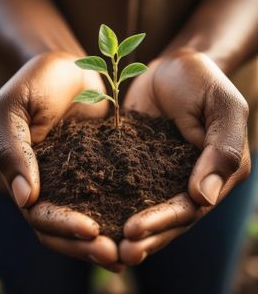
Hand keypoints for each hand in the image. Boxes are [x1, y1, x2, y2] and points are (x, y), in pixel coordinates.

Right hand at [0, 51, 123, 271]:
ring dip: (108, 238)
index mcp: (26, 175)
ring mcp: (79, 177)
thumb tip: (25, 198)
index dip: (62, 226)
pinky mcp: (104, 167)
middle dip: (87, 245)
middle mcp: (52, 183)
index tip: (91, 230)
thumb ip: (14, 149)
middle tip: (117, 255)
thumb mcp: (14, 107)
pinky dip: (125, 214)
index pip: (39, 214)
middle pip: (65, 228)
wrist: (71, 65)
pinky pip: (113, 195)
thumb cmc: (36, 80)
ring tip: (133, 251)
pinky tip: (145, 227)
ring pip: (90, 218)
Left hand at [120, 48, 249, 264]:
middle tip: (117, 252)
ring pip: (148, 208)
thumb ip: (223, 150)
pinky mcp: (140, 162)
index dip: (164, 222)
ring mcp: (164, 172)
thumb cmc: (202, 80)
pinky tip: (93, 214)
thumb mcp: (222, 106)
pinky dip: (114, 202)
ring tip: (103, 246)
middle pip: (169, 217)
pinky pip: (128, 186)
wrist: (173, 65)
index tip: (134, 230)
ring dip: (128, 229)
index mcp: (218, 171)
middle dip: (145, 235)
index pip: (191, 207)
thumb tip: (204, 199)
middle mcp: (192, 178)